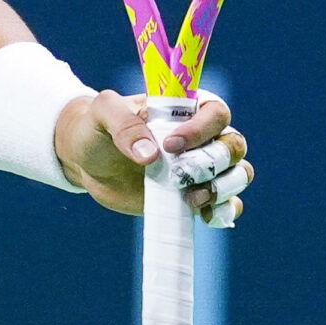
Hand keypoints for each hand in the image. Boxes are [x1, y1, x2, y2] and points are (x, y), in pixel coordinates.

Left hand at [54, 88, 251, 226]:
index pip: (216, 112)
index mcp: (184, 109)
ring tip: (190, 197)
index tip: (170, 145)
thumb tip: (149, 155)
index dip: (202, 130)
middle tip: (178, 173)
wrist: (87, 162)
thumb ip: (122, 123)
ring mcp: (201, 168)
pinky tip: (204, 215)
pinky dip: (224, 210)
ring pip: (239, 174)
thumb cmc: (96, 129)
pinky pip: (228, 204)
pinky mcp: (195, 196)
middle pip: (234, 145)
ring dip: (223, 188)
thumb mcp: (101, 114)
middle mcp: (201, 137)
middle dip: (213, 162)